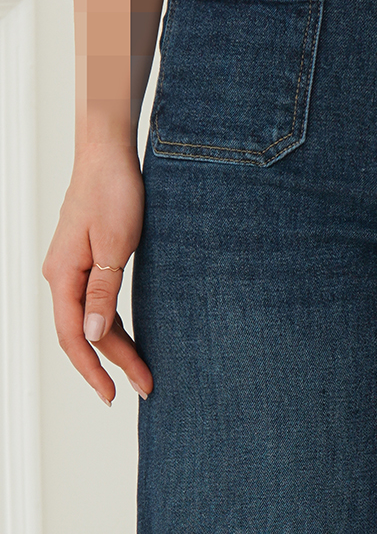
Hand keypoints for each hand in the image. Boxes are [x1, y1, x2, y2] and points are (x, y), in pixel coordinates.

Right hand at [42, 142, 152, 405]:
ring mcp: (73, 266)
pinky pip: (97, 299)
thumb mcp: (114, 244)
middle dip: (112, 362)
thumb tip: (92, 337)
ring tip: (140, 370)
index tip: (113, 394)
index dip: (93, 368)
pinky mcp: (88, 256)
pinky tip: (126, 334)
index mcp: (62, 275)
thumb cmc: (113, 191)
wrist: (109, 153)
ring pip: (91, 317)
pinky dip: (111, 320)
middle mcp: (62, 275)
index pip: (73, 337)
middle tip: (142, 386)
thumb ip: (102, 292)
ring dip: (114, 343)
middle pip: (84, 331)